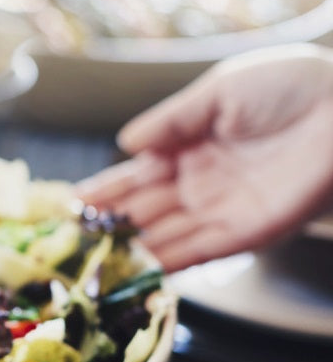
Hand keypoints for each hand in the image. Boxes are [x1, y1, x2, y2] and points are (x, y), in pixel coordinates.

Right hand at [77, 44, 332, 270]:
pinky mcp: (242, 235)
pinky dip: (166, 265)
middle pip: (142, 210)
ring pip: (162, 237)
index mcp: (188, 148)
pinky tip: (136, 273)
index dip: (104, 190)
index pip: (136, 176)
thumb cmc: (290, 88)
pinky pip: (196, 254)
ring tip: (93, 263)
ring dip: (130, 251)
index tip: (72, 203)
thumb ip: (170, 120)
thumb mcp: (218, 91)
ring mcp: (217, 212)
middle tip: (71, 241)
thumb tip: (124, 144)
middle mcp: (197, 184)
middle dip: (108, 226)